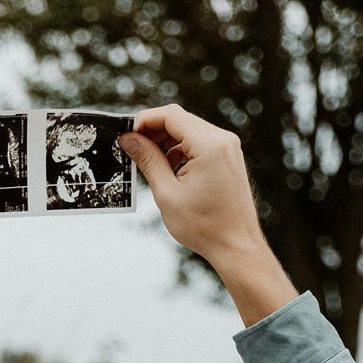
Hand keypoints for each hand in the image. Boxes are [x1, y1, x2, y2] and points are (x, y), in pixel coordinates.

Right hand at [120, 106, 296, 325]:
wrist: (236, 246)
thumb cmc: (204, 226)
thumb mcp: (167, 194)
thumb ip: (148, 161)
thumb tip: (129, 139)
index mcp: (210, 145)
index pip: (171, 116)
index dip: (144, 120)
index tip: (126, 134)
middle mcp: (223, 140)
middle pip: (180, 120)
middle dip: (153, 131)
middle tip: (131, 149)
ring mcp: (228, 148)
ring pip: (188, 131)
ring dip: (165, 142)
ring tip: (146, 163)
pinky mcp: (228, 158)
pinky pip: (199, 144)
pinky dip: (180, 151)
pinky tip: (166, 170)